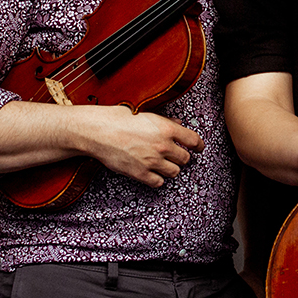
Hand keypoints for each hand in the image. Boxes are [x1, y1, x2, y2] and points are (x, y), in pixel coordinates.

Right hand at [81, 106, 204, 187]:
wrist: (98, 132)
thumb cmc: (119, 119)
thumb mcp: (145, 114)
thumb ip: (165, 121)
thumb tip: (178, 123)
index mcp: (166, 128)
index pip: (193, 140)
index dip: (199, 145)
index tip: (199, 148)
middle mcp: (163, 145)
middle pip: (185, 158)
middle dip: (181, 157)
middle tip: (174, 155)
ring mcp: (152, 161)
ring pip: (174, 172)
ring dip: (170, 168)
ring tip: (161, 164)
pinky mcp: (141, 173)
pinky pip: (159, 182)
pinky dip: (157, 179)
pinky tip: (151, 172)